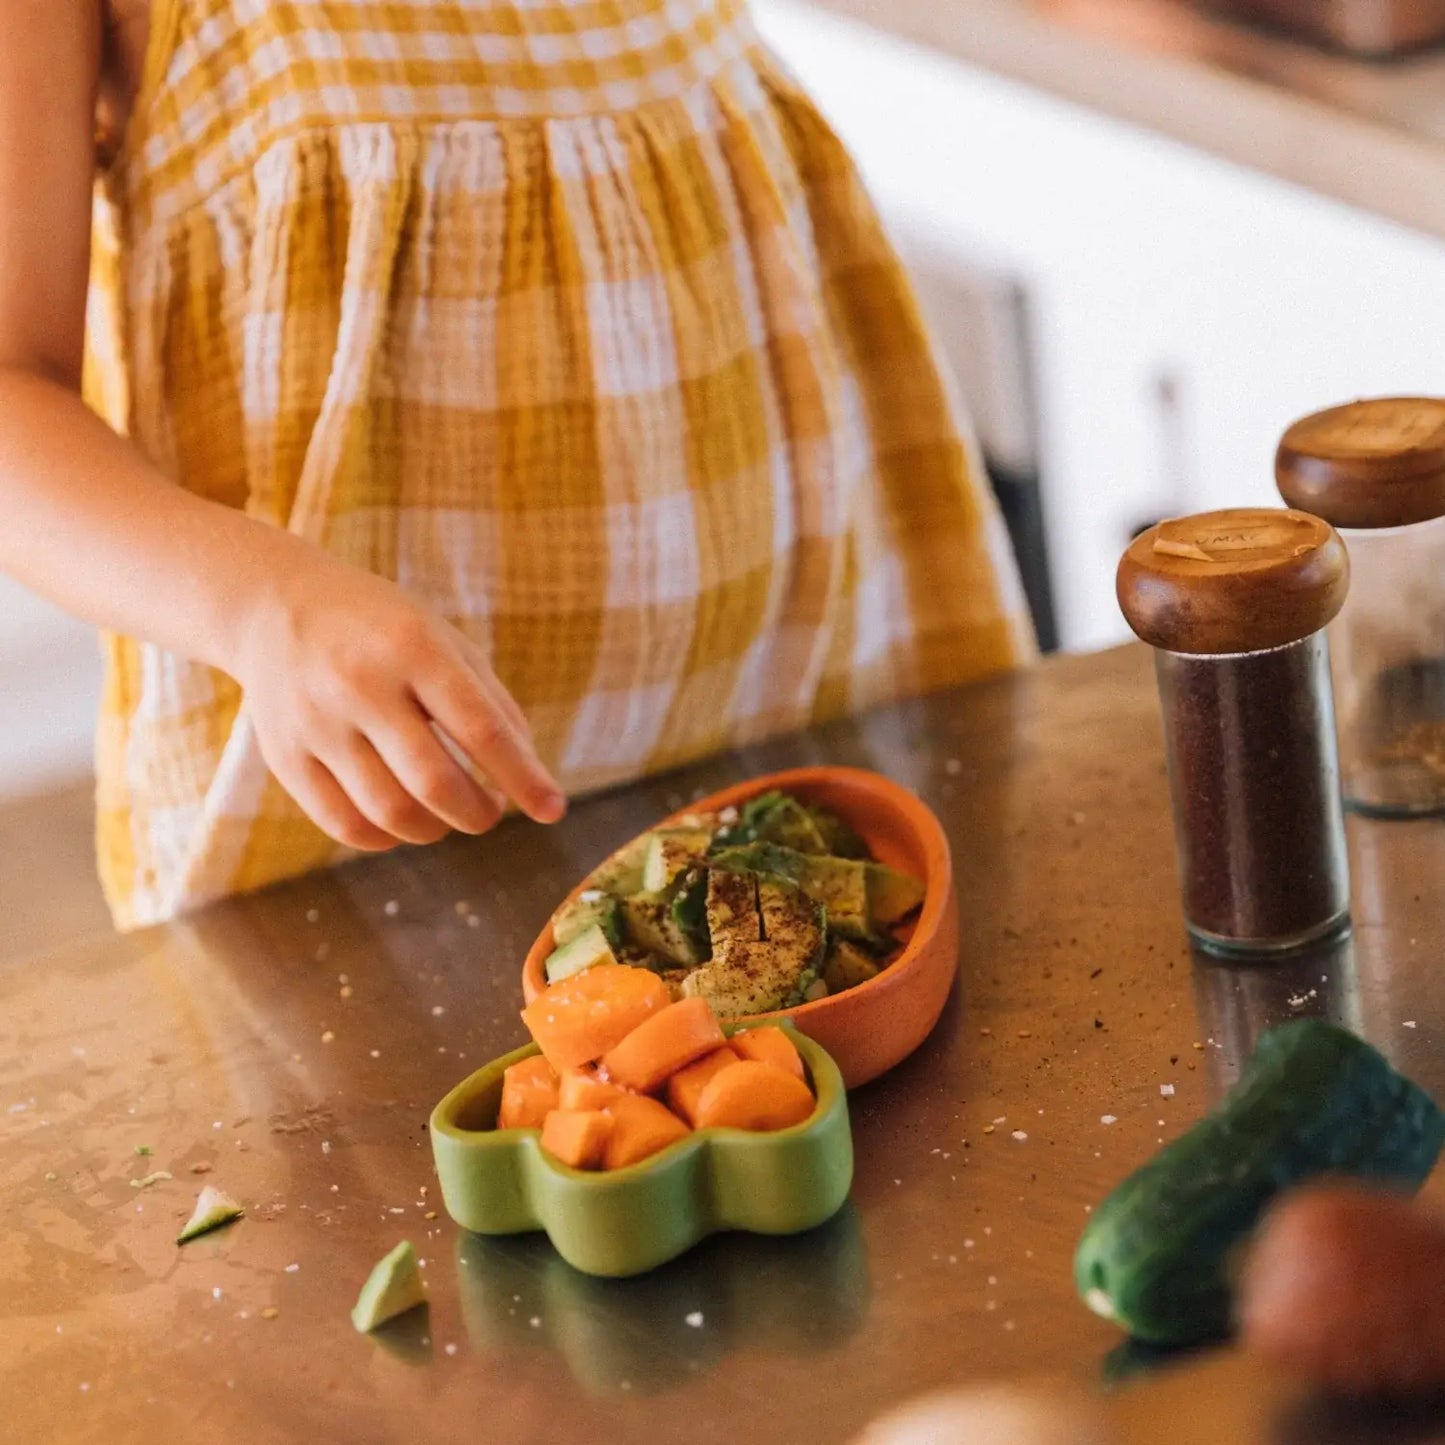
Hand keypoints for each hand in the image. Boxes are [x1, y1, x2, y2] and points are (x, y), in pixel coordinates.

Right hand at [229, 556, 564, 851]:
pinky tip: (405, 819)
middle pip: (435, 783)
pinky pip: (346, 826)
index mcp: (412, 647)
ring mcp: (316, 723)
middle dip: (480, 812)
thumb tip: (529, 777)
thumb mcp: (445, 641)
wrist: (276, 607)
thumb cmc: (383, 629)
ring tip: (450, 812)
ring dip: (437, 829)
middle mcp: (360, 684)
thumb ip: (492, 703)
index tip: (553, 810)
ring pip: (392, 813)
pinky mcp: (285, 756)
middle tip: (492, 809)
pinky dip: (389, 837)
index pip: (480, 729)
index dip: (523, 778)